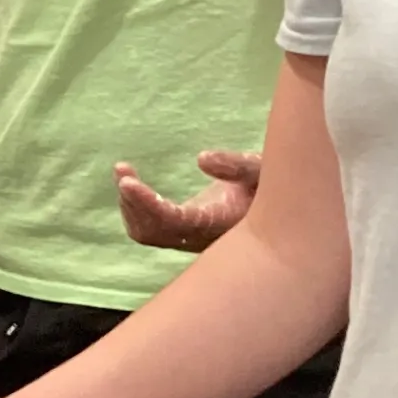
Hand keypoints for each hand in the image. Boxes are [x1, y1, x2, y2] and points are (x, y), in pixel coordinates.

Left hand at [116, 151, 260, 251]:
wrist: (275, 209)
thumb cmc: (270, 185)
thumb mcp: (262, 170)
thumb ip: (237, 165)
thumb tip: (201, 159)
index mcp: (217, 224)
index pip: (173, 221)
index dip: (147, 204)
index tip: (127, 182)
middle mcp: (200, 238)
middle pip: (154, 232)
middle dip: (133, 203)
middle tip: (122, 170)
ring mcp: (189, 238)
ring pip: (147, 233)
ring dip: (129, 205)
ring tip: (123, 171)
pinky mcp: (182, 232)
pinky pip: (149, 229)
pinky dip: (133, 208)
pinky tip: (130, 184)